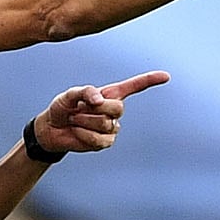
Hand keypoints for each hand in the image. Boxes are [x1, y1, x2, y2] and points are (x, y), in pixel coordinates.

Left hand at [34, 70, 170, 152]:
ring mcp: (111, 128)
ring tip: (75, 120)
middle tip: (78, 109)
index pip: (134, 86)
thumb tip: (99, 99)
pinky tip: (77, 131)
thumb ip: (84, 91)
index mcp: (109, 95)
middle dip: (96, 108)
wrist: (53, 128)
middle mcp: (114, 111)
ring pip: (105, 124)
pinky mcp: (105, 142)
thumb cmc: (62, 107)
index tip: (166, 76)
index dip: (149, 80)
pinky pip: (98, 139)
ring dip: (84, 121)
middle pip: (118, 108)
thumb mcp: (69, 95)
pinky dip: (83, 134)